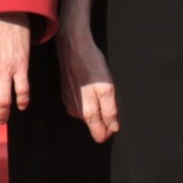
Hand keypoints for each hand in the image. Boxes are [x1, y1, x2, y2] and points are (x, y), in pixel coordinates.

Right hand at [56, 16, 118, 142]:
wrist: (73, 47)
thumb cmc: (91, 65)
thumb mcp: (107, 89)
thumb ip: (110, 111)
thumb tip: (113, 128)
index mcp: (86, 112)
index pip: (99, 135)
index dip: (110, 128)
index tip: (115, 115)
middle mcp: (76, 111)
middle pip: (94, 124)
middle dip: (104, 114)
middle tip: (107, 95)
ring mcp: (69, 103)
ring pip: (88, 113)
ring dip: (96, 104)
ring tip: (98, 87)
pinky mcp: (67, 94)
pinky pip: (81, 103)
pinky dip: (88, 96)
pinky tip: (90, 83)